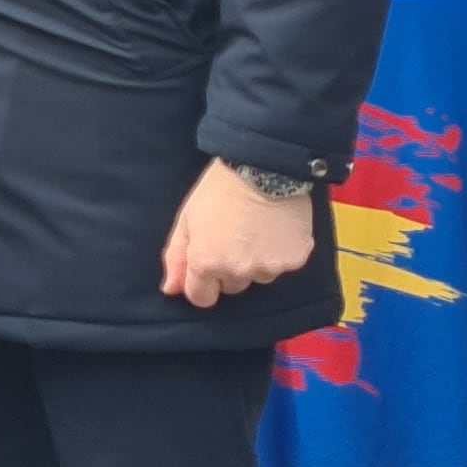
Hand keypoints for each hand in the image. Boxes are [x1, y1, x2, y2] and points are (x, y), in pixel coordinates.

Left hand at [160, 160, 316, 309]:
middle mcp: (238, 272)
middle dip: (228, 269)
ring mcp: (270, 268)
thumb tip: (171, 290)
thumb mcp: (187, 219)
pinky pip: (284, 265)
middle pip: (231, 286)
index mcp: (207, 263)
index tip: (207, 262)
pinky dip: (279, 252)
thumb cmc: (219, 190)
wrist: (264, 168)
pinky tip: (275, 228)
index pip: (201, 298)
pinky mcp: (296, 259)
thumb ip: (176, 257)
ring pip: (259, 276)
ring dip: (256, 261)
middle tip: (232, 237)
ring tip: (255, 230)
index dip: (201, 282)